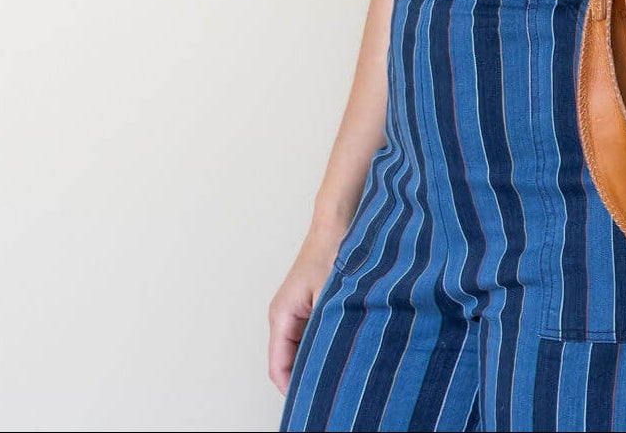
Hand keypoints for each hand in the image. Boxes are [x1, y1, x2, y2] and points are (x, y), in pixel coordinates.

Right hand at [267, 226, 343, 394]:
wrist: (339, 222)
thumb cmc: (333, 252)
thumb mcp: (332, 298)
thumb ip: (328, 333)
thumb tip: (333, 363)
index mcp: (281, 316)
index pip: (278, 367)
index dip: (294, 389)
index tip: (312, 403)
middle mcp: (285, 316)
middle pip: (289, 362)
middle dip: (308, 378)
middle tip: (333, 392)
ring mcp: (298, 310)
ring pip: (302, 349)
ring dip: (318, 359)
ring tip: (342, 373)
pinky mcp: (312, 304)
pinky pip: (313, 335)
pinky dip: (326, 344)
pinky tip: (346, 348)